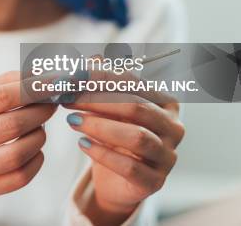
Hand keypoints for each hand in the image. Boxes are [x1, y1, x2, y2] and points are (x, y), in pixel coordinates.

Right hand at [0, 71, 57, 225]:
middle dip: (40, 111)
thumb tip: (42, 74)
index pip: (0, 97)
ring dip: (39, 136)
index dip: (33, 88)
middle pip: (11, 125)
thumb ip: (6, 83)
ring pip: (17, 154)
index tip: (58, 81)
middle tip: (53, 103)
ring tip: (40, 127)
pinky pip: (20, 177)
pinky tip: (35, 149)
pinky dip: (36, 160)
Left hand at [62, 68, 184, 224]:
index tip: (71, 76)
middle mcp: (173, 127)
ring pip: (137, 137)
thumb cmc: (112, 135)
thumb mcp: (105, 106)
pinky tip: (82, 144)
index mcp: (164, 102)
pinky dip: (103, 154)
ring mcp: (167, 156)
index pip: (133, 82)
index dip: (100, 77)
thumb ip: (100, 81)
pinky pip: (130, 167)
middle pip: (136, 107)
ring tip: (72, 120)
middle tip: (67, 98)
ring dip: (100, 126)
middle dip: (97, 101)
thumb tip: (92, 59)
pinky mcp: (155, 181)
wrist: (114, 179)